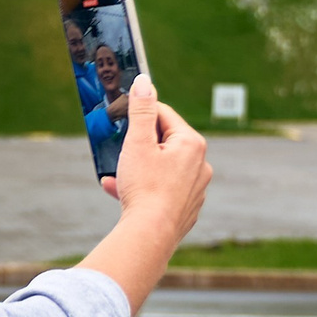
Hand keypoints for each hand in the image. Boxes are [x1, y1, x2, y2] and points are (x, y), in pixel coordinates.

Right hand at [100, 75, 210, 233]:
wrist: (151, 234)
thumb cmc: (145, 187)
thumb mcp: (137, 143)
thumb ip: (141, 110)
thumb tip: (144, 82)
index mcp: (191, 144)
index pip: (164, 115)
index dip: (140, 113)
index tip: (122, 115)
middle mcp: (200, 165)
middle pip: (164, 142)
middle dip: (137, 145)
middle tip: (118, 149)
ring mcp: (195, 188)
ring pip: (162, 168)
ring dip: (137, 168)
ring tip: (116, 176)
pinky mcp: (186, 208)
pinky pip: (162, 190)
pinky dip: (143, 188)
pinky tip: (120, 192)